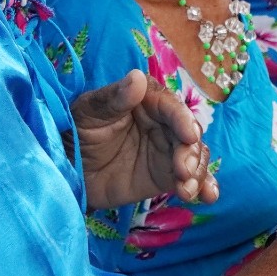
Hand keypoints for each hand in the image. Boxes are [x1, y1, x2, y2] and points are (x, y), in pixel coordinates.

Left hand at [71, 69, 214, 209]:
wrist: (67, 169)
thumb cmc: (77, 130)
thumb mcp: (89, 111)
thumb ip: (114, 98)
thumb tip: (138, 78)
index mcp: (147, 101)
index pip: (172, 107)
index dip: (183, 120)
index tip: (189, 136)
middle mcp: (164, 124)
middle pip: (189, 134)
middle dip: (192, 152)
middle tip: (184, 171)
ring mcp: (168, 151)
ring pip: (195, 157)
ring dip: (198, 172)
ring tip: (187, 190)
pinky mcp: (167, 176)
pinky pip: (191, 179)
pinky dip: (204, 187)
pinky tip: (209, 196)